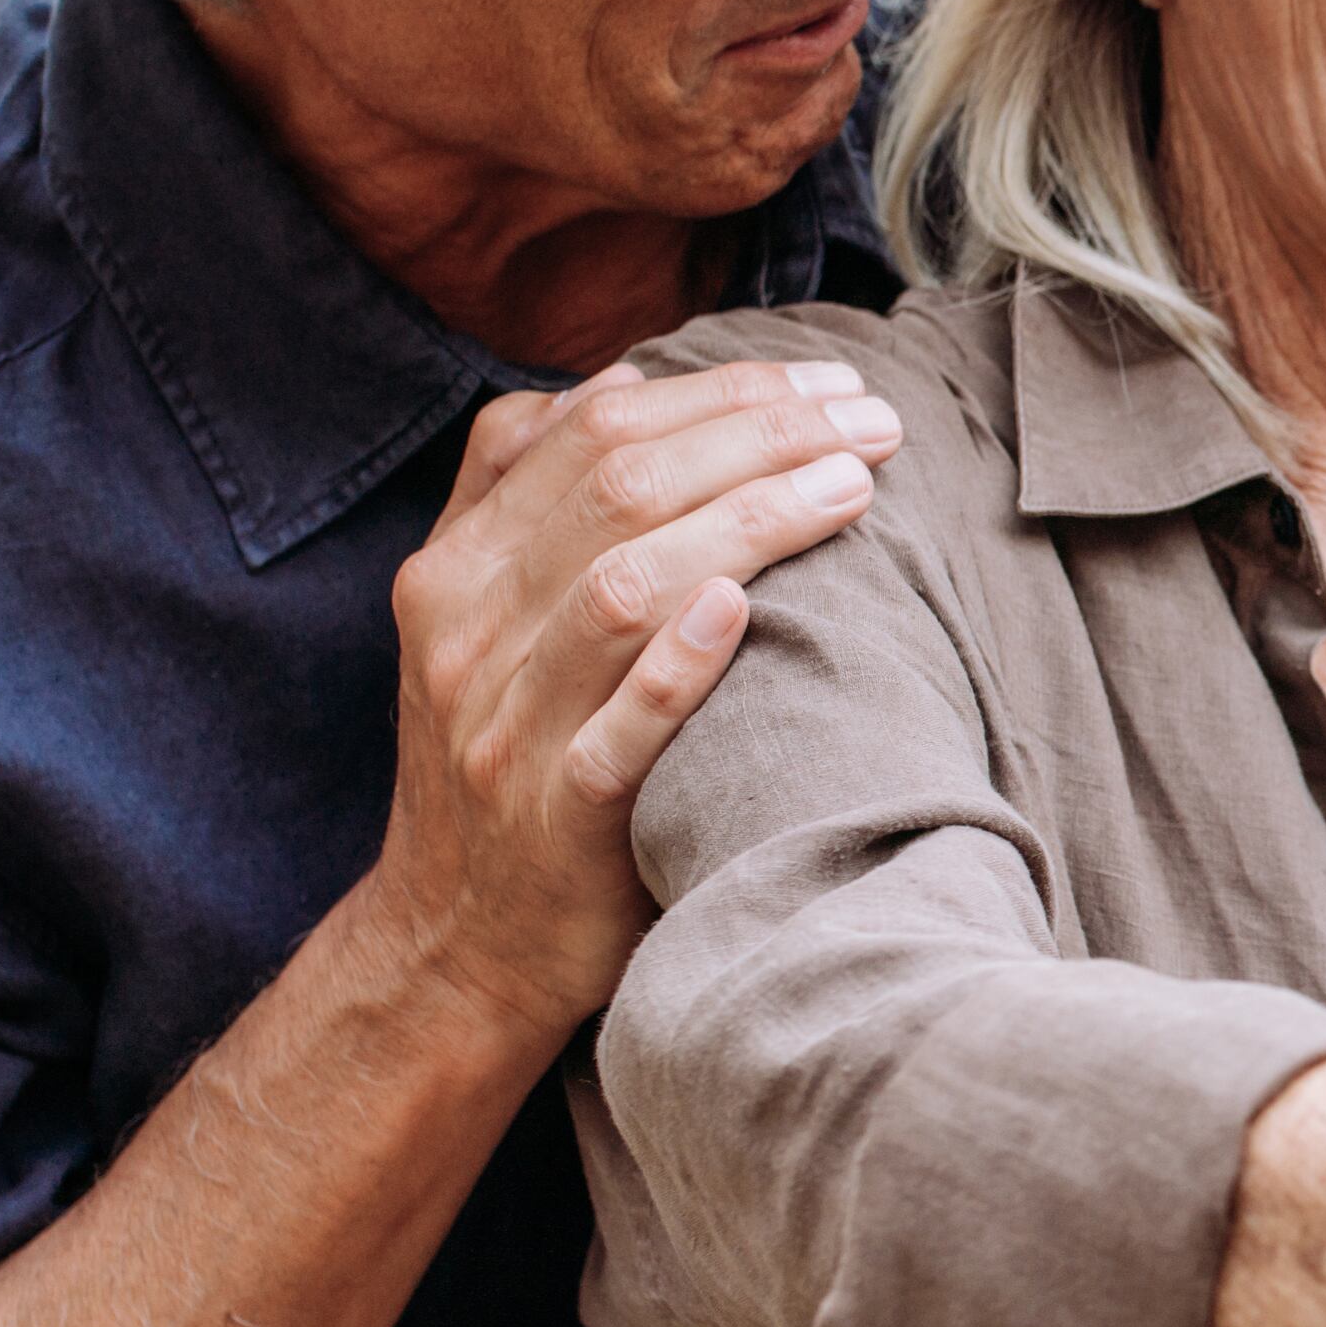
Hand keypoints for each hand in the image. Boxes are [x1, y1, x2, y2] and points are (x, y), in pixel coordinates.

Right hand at [359, 357, 899, 1042]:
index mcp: (457, 569)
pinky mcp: (557, 817)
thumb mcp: (475, 619)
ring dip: (748, 520)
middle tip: (871, 417)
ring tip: (854, 482)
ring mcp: (508, 726)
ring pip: (623, 588)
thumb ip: (518, 494)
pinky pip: (616, 730)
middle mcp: (470, 631)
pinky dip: (678, 661)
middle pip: (619, 488)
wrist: (454, 944)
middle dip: (759, 435)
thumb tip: (614, 382)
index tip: (824, 382)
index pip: (590, 432)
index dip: (716, 391)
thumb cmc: (502, 758)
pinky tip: (742, 604)